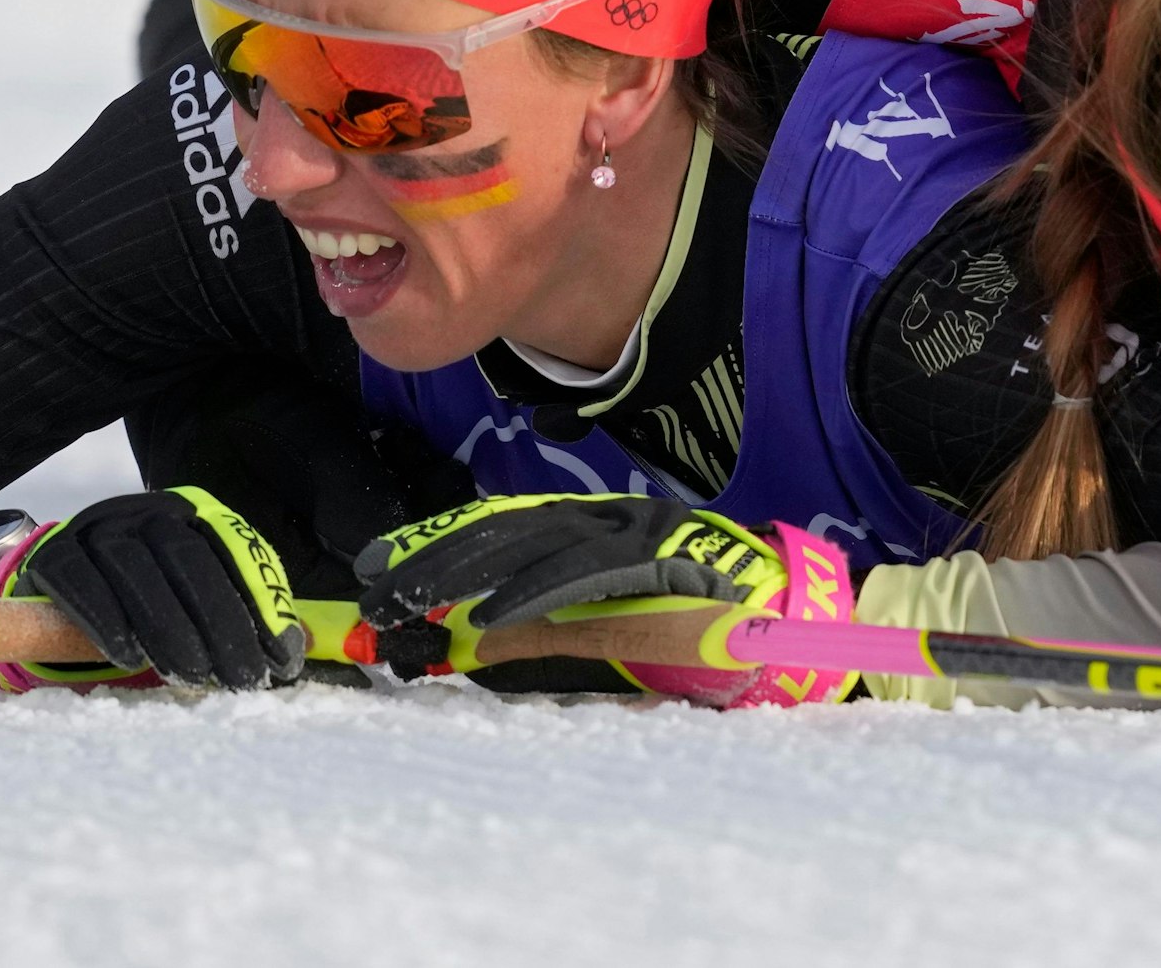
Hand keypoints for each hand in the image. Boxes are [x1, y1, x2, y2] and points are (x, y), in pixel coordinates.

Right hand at [0, 488, 305, 690]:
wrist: (60, 581)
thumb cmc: (144, 594)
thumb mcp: (193, 594)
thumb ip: (239, 612)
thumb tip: (291, 652)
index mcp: (195, 514)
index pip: (237, 553)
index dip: (263, 606)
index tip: (280, 661)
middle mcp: (148, 512)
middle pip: (189, 560)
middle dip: (221, 623)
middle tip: (240, 678)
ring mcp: (98, 527)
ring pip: (137, 571)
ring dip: (169, 628)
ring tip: (191, 676)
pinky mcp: (55, 553)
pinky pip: (80, 581)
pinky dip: (106, 620)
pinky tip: (129, 658)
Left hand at [355, 494, 856, 706]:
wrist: (787, 615)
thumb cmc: (701, 627)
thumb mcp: (607, 629)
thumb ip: (543, 628)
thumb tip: (471, 642)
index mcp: (597, 527)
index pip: (503, 526)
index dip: (440, 542)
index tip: (381, 564)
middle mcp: (608, 520)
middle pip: (504, 531)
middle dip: (434, 558)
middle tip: (373, 585)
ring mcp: (632, 534)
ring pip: (530, 546)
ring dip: (463, 574)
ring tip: (409, 599)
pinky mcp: (655, 560)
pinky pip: (580, 577)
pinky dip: (529, 597)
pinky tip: (483, 619)